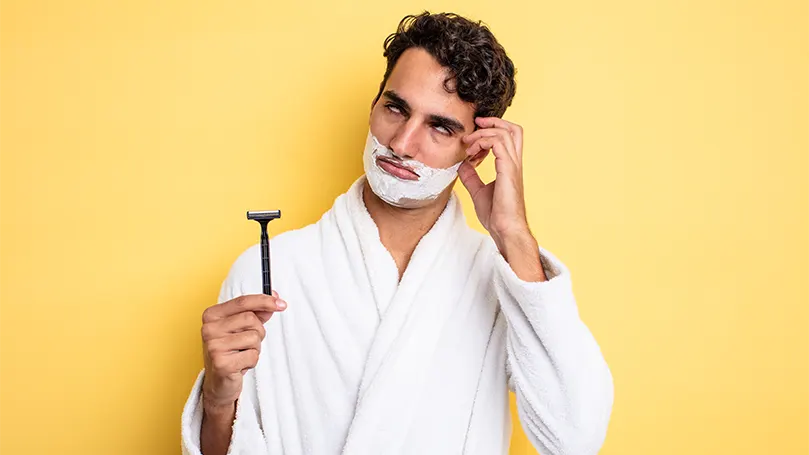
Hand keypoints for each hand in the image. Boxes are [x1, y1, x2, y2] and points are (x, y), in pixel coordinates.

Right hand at [200, 292, 286, 411]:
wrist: (219, 382)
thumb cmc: (231, 351)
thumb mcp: (242, 328)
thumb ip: (257, 312)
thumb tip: (274, 298)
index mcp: (212, 315)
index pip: (242, 302)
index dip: (265, 301)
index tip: (281, 304)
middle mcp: (209, 328)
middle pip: (251, 319)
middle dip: (258, 331)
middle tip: (247, 343)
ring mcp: (214, 346)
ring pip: (254, 337)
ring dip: (255, 348)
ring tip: (242, 354)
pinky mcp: (221, 363)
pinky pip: (253, 356)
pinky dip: (252, 361)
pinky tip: (240, 365)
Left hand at [459, 117, 530, 249]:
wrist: (505, 229)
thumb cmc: (497, 215)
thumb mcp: (478, 191)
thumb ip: (471, 176)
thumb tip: (462, 165)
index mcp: (510, 166)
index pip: (509, 137)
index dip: (492, 130)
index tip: (473, 136)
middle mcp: (514, 163)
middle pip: (514, 129)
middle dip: (494, 121)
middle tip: (475, 124)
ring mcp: (513, 166)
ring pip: (505, 132)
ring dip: (483, 133)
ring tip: (468, 143)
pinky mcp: (508, 170)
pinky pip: (498, 143)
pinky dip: (483, 142)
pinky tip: (472, 153)